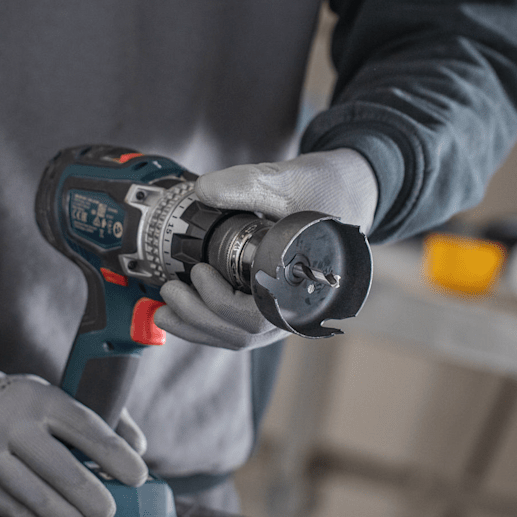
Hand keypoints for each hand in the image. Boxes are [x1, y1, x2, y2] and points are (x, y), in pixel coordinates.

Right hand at [0, 365, 147, 516]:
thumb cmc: (13, 405)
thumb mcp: (50, 396)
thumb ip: (98, 416)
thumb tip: (137, 446)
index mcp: (41, 400)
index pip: (86, 428)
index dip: (115, 455)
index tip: (137, 476)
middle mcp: (13, 424)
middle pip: (61, 468)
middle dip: (91, 495)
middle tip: (108, 511)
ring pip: (33, 494)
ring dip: (64, 516)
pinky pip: (7, 507)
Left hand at [153, 149, 376, 348]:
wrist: (352, 190)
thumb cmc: (330, 189)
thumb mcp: (291, 179)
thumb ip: (248, 184)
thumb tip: (202, 191)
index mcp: (307, 286)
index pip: (258, 317)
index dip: (220, 302)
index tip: (197, 271)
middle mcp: (299, 308)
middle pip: (242, 334)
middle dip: (198, 318)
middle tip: (169, 290)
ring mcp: (286, 310)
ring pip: (239, 337)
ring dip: (198, 328)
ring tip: (164, 309)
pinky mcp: (275, 305)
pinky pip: (240, 328)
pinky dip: (209, 324)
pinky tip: (182, 311)